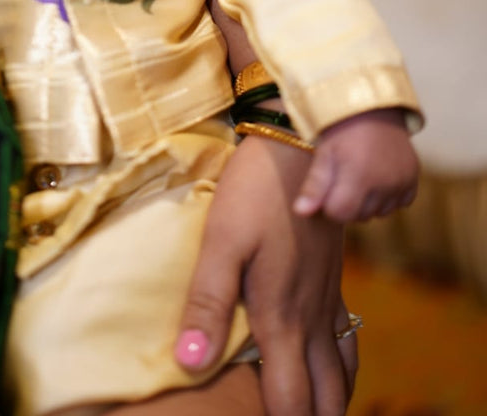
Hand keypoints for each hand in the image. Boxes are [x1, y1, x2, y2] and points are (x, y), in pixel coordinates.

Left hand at [177, 135, 355, 415]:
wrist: (304, 147)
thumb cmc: (255, 191)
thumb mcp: (221, 242)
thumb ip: (206, 303)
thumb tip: (189, 364)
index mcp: (282, 317)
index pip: (291, 399)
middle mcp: (312, 316)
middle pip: (327, 395)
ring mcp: (328, 296)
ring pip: (343, 369)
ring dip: (331, 398)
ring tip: (313, 409)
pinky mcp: (333, 277)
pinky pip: (347, 337)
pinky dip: (343, 365)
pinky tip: (328, 360)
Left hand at [293, 108, 418, 221]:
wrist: (372, 106)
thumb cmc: (341, 128)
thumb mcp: (324, 153)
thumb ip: (315, 186)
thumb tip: (301, 212)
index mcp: (359, 176)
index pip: (340, 214)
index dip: (329, 203)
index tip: (328, 185)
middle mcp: (385, 183)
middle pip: (361, 216)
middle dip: (349, 203)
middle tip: (344, 175)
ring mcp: (402, 181)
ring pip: (380, 212)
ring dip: (369, 201)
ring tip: (361, 173)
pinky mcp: (413, 179)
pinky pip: (400, 203)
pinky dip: (389, 195)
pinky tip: (379, 175)